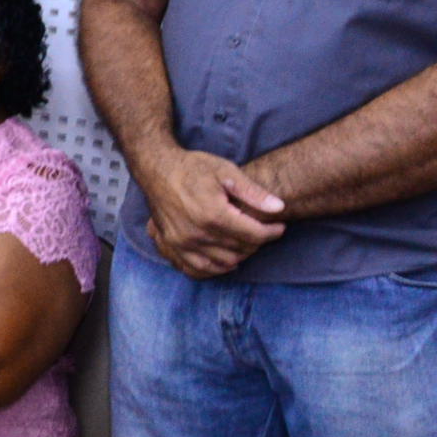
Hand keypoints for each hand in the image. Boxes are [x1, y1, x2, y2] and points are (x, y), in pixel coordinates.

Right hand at [138, 147, 286, 278]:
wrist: (157, 169)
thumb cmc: (193, 167)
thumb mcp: (226, 171)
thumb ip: (253, 192)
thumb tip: (279, 208)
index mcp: (213, 213)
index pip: (253, 234)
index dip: (272, 232)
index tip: (280, 226)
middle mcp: (197, 232)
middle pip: (240, 249)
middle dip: (257, 242)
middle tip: (263, 231)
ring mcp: (183, 242)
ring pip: (223, 262)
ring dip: (240, 255)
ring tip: (246, 242)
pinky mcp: (173, 245)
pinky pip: (198, 269)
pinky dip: (216, 268)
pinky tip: (226, 260)